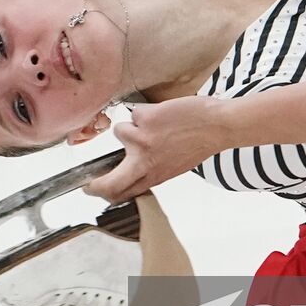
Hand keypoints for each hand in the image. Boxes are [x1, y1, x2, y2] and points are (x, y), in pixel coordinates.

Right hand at [82, 97, 227, 203]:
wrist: (218, 126)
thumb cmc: (199, 143)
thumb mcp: (173, 166)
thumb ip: (152, 169)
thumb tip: (133, 168)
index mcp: (154, 176)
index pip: (122, 193)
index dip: (104, 194)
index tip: (93, 190)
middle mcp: (145, 163)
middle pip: (109, 183)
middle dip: (94, 187)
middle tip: (88, 186)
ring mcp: (142, 141)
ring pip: (120, 131)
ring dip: (134, 124)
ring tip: (155, 124)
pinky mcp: (144, 120)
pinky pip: (135, 113)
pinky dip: (147, 111)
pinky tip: (164, 114)